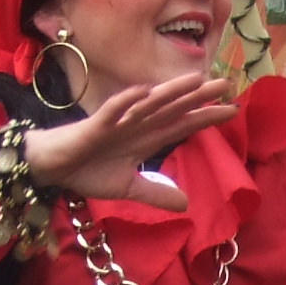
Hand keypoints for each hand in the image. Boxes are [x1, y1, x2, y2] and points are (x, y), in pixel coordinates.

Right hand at [27, 69, 236, 209]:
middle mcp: (136, 125)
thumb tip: (185, 204)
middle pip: (173, 108)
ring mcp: (117, 122)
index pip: (182, 124)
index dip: (206, 117)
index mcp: (145, 138)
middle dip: (199, 97)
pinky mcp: (96, 125)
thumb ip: (156, 194)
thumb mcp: (128, 188)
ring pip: (149, 104)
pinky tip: (144, 92)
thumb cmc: (87, 171)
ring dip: (172, 92)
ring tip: (196, 80)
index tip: (232, 109)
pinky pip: (113, 110)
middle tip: (227, 82)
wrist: (52, 168)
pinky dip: (127, 101)